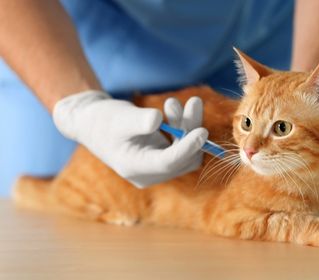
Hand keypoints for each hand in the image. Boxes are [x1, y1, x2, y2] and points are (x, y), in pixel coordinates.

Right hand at [53, 90, 207, 186]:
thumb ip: (138, 120)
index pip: (168, 163)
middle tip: (193, 101)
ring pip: (186, 152)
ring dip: (188, 126)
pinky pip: (181, 146)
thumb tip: (157, 119)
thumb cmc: (102, 119)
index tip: (202, 130)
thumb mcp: (119, 116)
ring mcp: (156, 168)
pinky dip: (182, 128)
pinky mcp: (161, 158)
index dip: (187, 147)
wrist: (92, 123)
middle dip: (190, 129)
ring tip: (175, 102)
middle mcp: (148, 173)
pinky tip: (172, 109)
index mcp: (134, 167)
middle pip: (183, 157)